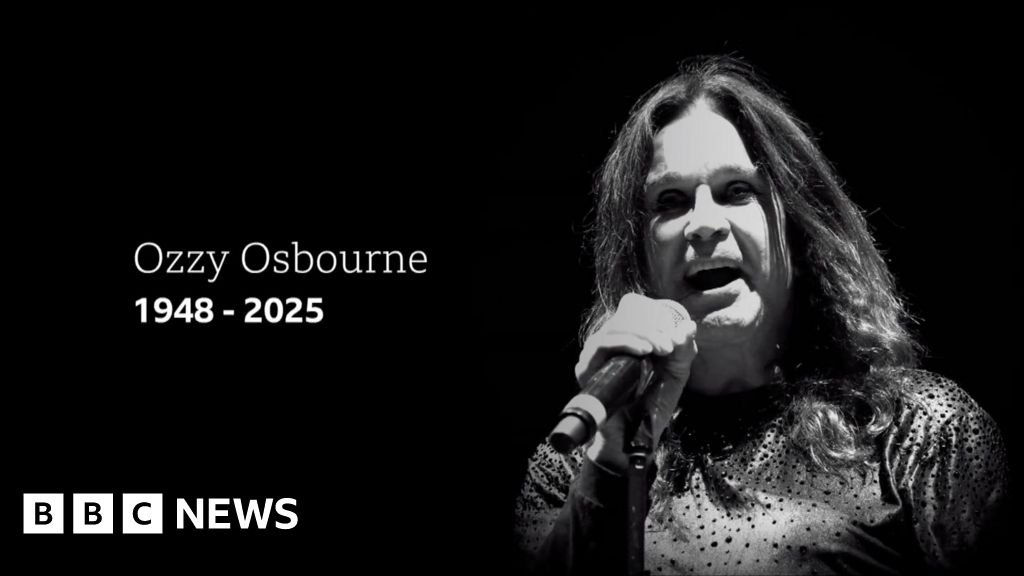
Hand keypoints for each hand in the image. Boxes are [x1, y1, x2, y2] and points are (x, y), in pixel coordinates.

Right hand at [574, 293, 696, 472]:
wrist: (636, 436)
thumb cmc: (654, 404)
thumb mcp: (676, 374)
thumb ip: (683, 350)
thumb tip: (688, 326)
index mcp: (629, 340)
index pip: (635, 310)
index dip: (655, 314)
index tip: (675, 334)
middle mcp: (609, 343)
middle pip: (626, 317)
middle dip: (654, 327)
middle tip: (670, 345)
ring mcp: (595, 355)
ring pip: (616, 328)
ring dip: (643, 334)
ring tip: (662, 348)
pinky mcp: (586, 368)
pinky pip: (603, 344)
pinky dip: (626, 342)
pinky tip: (644, 350)